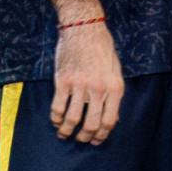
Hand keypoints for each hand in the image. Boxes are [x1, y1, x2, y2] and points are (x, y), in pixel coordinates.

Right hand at [50, 21, 123, 143]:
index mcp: (115, 87)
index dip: (102, 135)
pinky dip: (55, 119)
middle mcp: (99, 88)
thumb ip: (113, 93)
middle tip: (80, 139)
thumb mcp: (116, 71)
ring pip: (71, 119)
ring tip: (64, 133)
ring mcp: (80, 85)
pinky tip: (56, 120)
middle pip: (91, 124)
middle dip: (85, 137)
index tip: (96, 141)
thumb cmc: (103, 50)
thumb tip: (109, 116)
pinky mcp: (63, 81)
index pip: (110, 120)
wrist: (85, 30)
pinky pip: (57, 108)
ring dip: (66, 131)